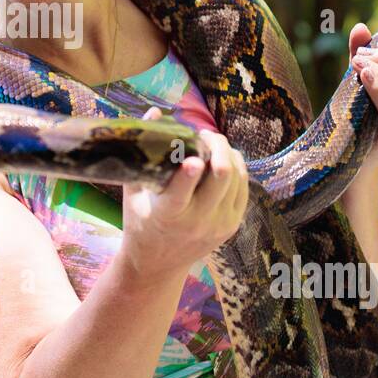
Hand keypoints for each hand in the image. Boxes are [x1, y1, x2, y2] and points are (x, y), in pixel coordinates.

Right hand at [118, 107, 250, 278]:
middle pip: (221, 175)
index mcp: (167, 215)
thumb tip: (154, 112)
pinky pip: (244, 188)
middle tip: (204, 134)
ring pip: (237, 177)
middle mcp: (197, 221)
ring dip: (228, 153)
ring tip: (213, 142)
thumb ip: (143, 153)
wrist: (158, 265)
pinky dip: (237, 167)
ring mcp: (219, 224)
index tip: (192, 158)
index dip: (189, 174)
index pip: (181, 194)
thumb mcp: (134, 191)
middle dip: (217, 145)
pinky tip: (226, 157)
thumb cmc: (140, 221)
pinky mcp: (232, 225)